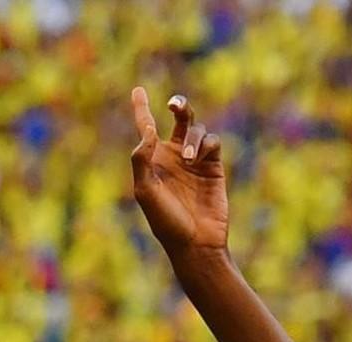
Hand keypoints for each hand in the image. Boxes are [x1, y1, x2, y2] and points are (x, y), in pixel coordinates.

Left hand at [129, 88, 228, 255]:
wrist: (196, 242)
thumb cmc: (166, 222)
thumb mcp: (146, 192)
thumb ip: (142, 161)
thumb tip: (148, 131)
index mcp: (152, 161)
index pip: (147, 129)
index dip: (142, 108)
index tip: (137, 90)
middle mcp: (173, 157)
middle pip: (179, 120)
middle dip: (180, 107)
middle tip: (173, 105)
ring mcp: (195, 161)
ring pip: (196, 130)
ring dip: (191, 140)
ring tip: (187, 159)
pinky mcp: (214, 167)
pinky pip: (212, 143)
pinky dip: (205, 145)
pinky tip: (198, 160)